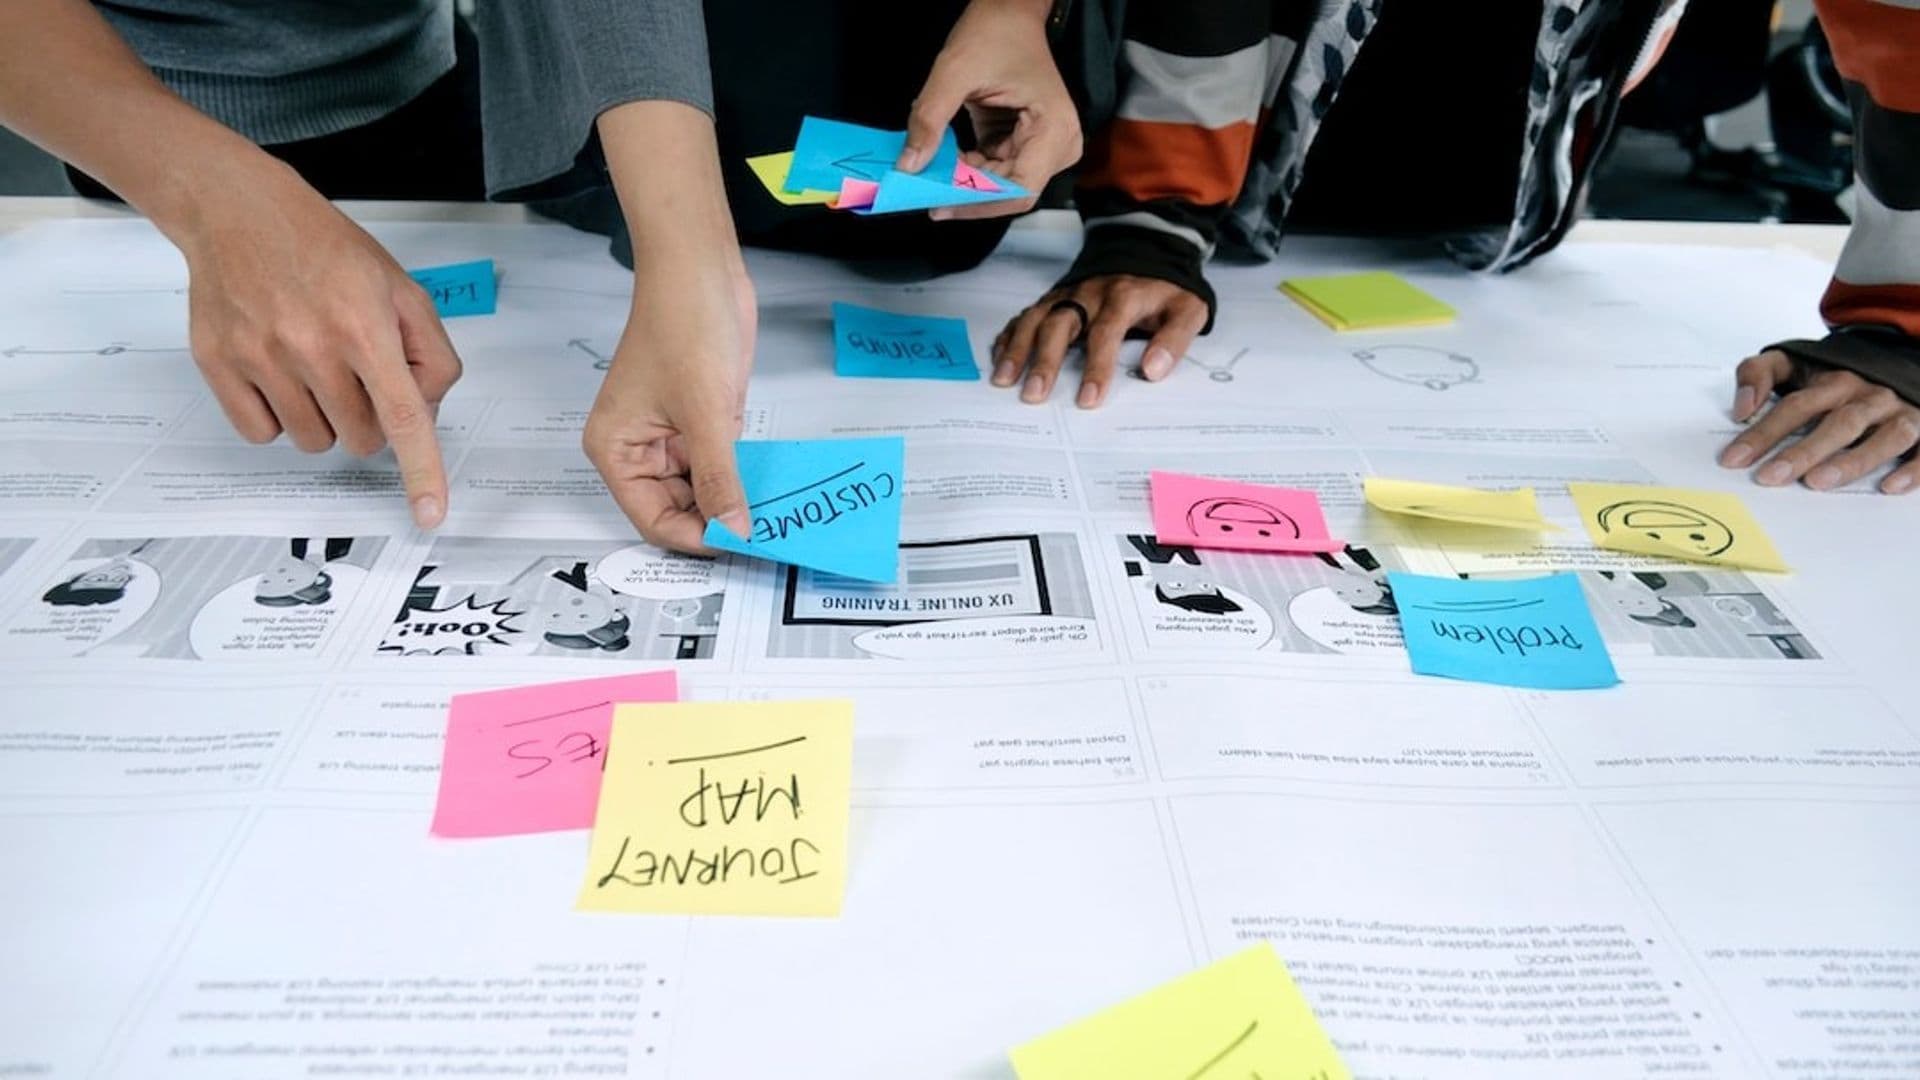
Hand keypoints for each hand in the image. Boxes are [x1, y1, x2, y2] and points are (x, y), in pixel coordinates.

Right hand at [182, 163, 458, 527]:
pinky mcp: (218, 365)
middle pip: (362, 439)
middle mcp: (311, 345)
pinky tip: (279, 374)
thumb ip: (429, 353)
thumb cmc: (324, 248)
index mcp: (365, 325)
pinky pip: (262, 434)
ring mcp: (260, 357)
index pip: (403, 415)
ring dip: (324, 419)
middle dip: (370, 420)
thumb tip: (425, 412)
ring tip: (315, 366)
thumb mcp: (400, 288)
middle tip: (357, 376)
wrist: (238, 211)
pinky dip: (277, 418)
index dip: (421, 471)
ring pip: (314, 442)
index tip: (430, 514)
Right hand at [584, 265, 754, 552]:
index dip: (693, 538)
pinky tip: (771, 488)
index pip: (652, 519)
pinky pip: (720, 464)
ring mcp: (672, 436)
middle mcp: (639, 449)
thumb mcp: (705, 412)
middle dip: (717, 522)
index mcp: (616, 450)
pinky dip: (742, 477)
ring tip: (773, 517)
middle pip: (677, 510)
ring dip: (734, 502)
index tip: (738, 546)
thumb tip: (734, 530)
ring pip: (702, 490)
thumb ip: (719, 477)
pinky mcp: (702, 422)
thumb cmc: (684, 325)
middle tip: (763, 537)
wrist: (702, 269)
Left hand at [898, 0, 1080, 219]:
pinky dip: (966, 169)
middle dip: (966, 193)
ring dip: (963, 182)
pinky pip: (993, 172)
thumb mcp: (953, 72)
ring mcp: (1043, 148)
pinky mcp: (1024, 146)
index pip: (1019, 189)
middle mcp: (1058, 145)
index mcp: (1054, 130)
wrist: (1009, 12)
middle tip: (922, 191)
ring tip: (929, 170)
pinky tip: (943, 159)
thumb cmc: (993, 32)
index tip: (939, 204)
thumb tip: (909, 166)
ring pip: (998, 186)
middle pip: (1009, 192)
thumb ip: (929, 119)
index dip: (978, 203)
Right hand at [992, 275, 1209, 407]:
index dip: (1097, 367)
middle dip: (1044, 361)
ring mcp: (1066, 294)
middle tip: (1034, 395)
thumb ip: (1174, 339)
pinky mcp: (1053, 297)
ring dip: (1017, 349)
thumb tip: (1153, 371)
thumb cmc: (1165, 290)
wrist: (1147, 249)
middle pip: (1060, 324)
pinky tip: (999, 359)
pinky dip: (1010, 336)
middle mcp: (1089, 293)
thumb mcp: (1188, 309)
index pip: (1106, 332)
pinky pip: (1026, 315)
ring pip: (1035, 318)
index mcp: (1123, 297)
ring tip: (1004, 380)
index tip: (1089, 400)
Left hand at [1718, 349, 1919, 493]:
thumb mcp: (1792, 363)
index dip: (1763, 433)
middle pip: (1838, 423)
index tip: (1734, 459)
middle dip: (1803, 451)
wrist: (1894, 360)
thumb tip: (1741, 407)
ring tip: (1818, 482)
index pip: (1795, 406)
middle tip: (1771, 477)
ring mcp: (1901, 413)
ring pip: (1884, 436)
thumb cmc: (1834, 376)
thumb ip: (1758, 373)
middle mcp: (1869, 396)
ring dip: (1852, 460)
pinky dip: (1913, 469)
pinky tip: (1890, 486)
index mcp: (1833, 381)